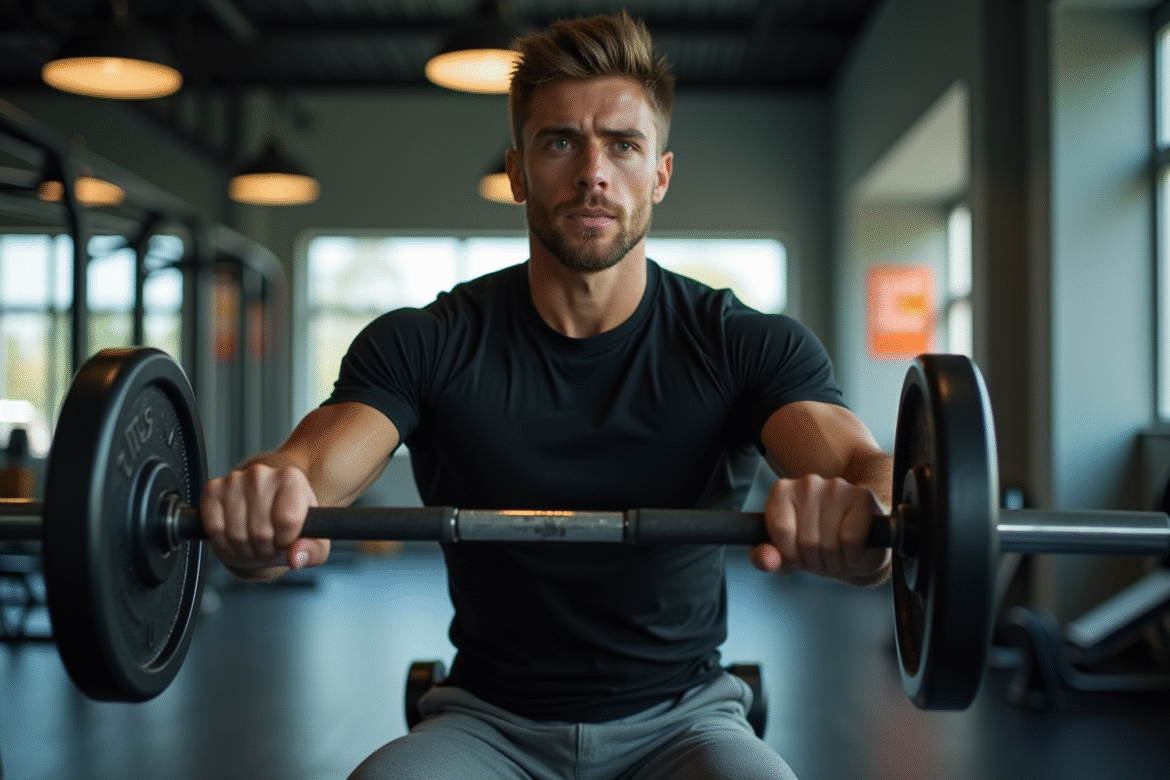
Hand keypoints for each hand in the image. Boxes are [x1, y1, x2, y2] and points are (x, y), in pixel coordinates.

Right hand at [200, 461, 330, 579]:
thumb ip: (313, 550)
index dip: (286, 542)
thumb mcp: (314, 541)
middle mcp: (262, 474)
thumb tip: (296, 557)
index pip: (288, 521)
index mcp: (292, 479)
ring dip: (245, 550)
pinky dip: (224, 545)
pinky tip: (235, 540)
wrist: (265, 510)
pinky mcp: (212, 489)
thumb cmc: (291, 525)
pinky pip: (215, 529)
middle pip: (261, 532)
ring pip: (236, 534)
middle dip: (265, 549)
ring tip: (254, 543)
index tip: (286, 540)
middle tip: (269, 545)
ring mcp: (234, 479)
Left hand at [749, 473, 890, 584]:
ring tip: (836, 558)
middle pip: (806, 541)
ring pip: (828, 543)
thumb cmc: (815, 547)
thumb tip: (767, 561)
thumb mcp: (784, 555)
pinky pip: (851, 539)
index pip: (781, 532)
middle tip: (822, 560)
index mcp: (782, 491)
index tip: (798, 558)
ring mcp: (836, 487)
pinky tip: (852, 553)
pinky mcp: (863, 496)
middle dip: (815, 562)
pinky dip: (852, 557)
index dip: (791, 556)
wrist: (855, 546)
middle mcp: (807, 483)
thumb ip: (765, 557)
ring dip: (834, 563)